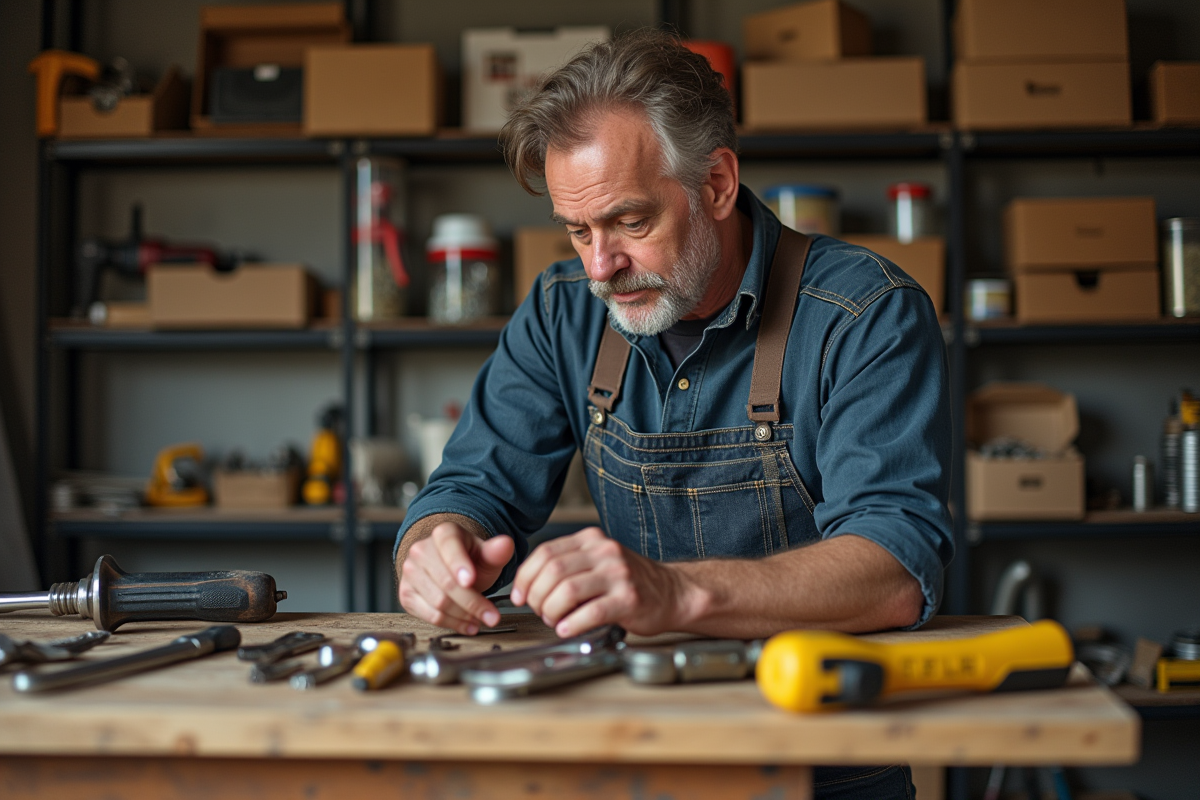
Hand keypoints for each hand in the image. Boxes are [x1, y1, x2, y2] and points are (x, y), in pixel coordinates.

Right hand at [397, 521, 514, 634]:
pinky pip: (429, 615)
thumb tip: (506, 545)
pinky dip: (452, 623)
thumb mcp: (486, 554)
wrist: (451, 569)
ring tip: (481, 619)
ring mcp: (410, 572)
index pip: (449, 547)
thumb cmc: (470, 560)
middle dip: (472, 602)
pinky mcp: (406, 594)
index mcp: (443, 534)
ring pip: (438, 602)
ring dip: (464, 616)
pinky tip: (467, 624)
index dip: (459, 565)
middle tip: (492, 615)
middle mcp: (421, 550)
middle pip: (446, 582)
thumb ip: (497, 552)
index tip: (471, 580)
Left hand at [509, 527, 685, 637]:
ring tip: (554, 621)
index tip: (520, 594)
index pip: (545, 552)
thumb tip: (529, 585)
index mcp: (592, 540)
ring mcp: (618, 574)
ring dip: (552, 612)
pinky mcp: (628, 599)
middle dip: (537, 596)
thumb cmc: (630, 582)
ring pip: (567, 591)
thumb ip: (568, 566)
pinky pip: (591, 612)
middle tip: (538, 611)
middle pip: (553, 571)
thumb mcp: (598, 562)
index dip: (526, 576)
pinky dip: (572, 624)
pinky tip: (568, 629)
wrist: (672, 593)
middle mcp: (605, 552)